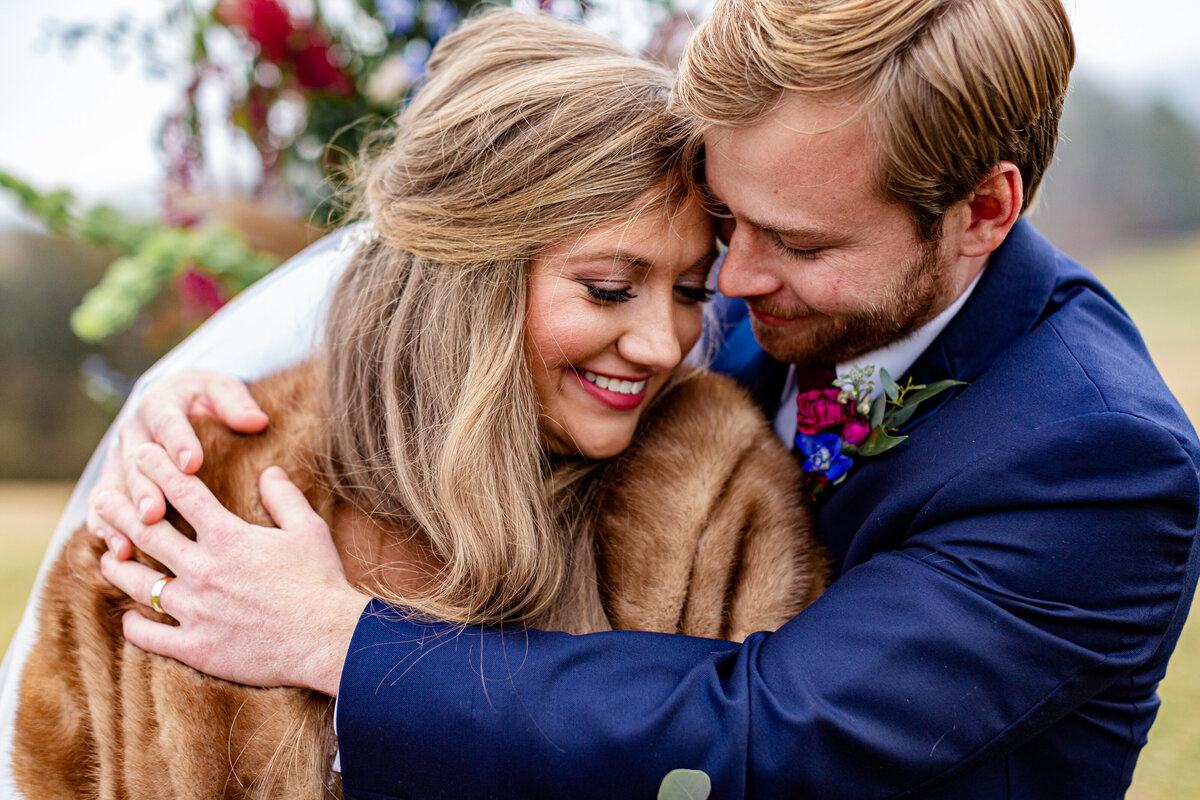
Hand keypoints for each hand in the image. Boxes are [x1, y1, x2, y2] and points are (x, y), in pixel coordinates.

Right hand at [87, 371, 268, 559]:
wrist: (175, 401)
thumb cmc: (205, 399)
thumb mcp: (220, 390)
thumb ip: (235, 402)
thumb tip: (255, 421)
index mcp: (159, 404)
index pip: (168, 422)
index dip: (178, 443)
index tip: (192, 464)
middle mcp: (134, 431)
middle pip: (135, 461)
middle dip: (145, 488)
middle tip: (155, 513)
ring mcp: (119, 457)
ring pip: (115, 487)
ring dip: (121, 515)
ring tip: (131, 540)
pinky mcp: (112, 480)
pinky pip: (102, 504)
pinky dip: (106, 526)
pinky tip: (118, 549)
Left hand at [95, 444, 368, 694]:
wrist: (327, 639)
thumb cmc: (321, 581)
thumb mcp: (308, 530)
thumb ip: (284, 498)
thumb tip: (271, 471)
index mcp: (229, 536)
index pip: (183, 492)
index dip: (158, 468)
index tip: (141, 454)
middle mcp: (204, 569)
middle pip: (148, 533)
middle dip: (121, 511)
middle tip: (103, 499)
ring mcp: (196, 610)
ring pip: (140, 585)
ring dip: (117, 568)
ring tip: (106, 558)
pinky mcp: (197, 647)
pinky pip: (150, 636)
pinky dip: (135, 626)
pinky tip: (130, 619)